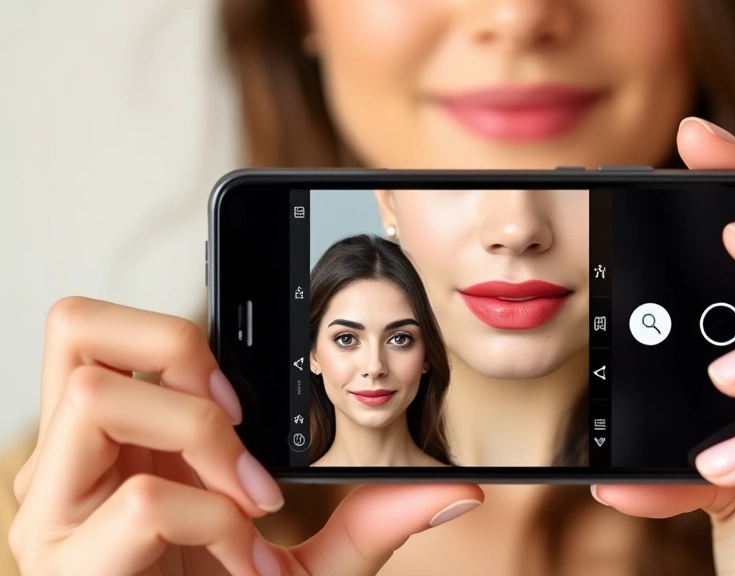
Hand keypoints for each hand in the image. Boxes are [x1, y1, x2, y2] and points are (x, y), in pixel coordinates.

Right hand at [8, 298, 482, 575]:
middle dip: (175, 351)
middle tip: (234, 420)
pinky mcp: (68, 566)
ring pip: (94, 395)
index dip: (183, 336)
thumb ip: (375, 516)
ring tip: (246, 498)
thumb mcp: (316, 563)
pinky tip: (242, 559)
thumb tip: (463, 488)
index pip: (106, 332)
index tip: (255, 404)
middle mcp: (73, 469)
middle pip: (78, 327)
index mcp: (121, 445)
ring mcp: (57, 515)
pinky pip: (144, 501)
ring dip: (200, 437)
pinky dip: (218, 522)